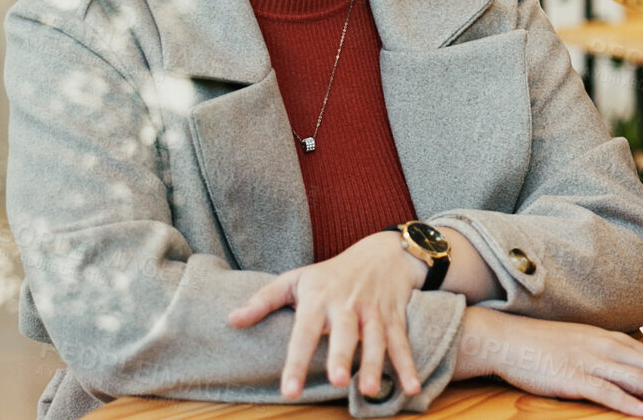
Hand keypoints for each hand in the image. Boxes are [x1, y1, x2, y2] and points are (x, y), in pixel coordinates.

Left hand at [227, 231, 425, 400]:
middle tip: (336, 381)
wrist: (382, 253)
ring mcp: (373, 311)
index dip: (296, 361)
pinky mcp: (394, 317)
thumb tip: (231, 320)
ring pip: (376, 338)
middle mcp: (347, 305)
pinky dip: (409, 365)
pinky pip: (402, 342)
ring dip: (375, 363)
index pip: (304, 331)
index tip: (288, 391)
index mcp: (318, 298)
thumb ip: (264, 301)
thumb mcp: (296, 279)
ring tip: (368, 390)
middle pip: (345, 331)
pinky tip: (411, 388)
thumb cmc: (331, 273)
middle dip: (341, 355)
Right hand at [453, 307, 642, 415]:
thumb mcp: (591, 347)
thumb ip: (618, 359)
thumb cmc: (549, 347)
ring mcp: (592, 362)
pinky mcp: (572, 377)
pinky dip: (626, 403)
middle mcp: (612, 349)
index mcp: (619, 342)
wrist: (508, 339)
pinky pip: (603, 392)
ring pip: (641, 380)